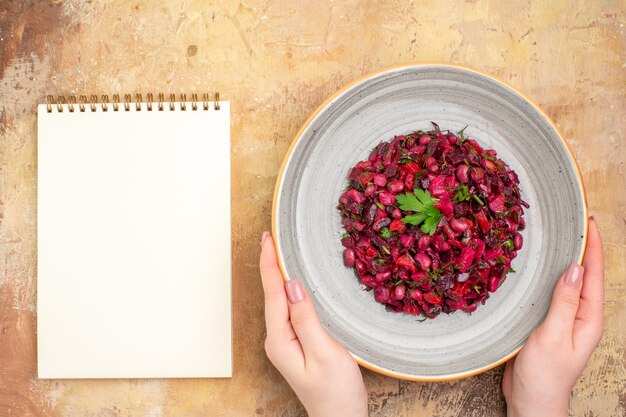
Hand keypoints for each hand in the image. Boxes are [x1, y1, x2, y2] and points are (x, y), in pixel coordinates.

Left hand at [260, 232, 367, 416]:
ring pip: (278, 301)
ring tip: (276, 252)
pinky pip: (288, 310)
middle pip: (271, 294)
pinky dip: (288, 290)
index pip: (272, 293)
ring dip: (277, 275)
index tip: (267, 239)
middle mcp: (276, 339)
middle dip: (269, 265)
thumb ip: (305, 318)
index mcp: (280, 339)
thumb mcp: (325, 352)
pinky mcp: (295, 343)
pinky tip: (291, 282)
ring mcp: (284, 342)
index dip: (269, 264)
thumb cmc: (336, 391)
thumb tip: (292, 285)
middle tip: (269, 237)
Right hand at [502, 218, 603, 416]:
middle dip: (582, 248)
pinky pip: (550, 294)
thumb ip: (565, 302)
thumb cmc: (545, 374)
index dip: (593, 247)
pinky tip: (537, 269)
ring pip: (566, 283)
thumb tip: (575, 269)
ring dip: (563, 260)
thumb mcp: (554, 335)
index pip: (594, 275)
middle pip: (584, 275)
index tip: (588, 221)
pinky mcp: (547, 323)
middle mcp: (580, 316)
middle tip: (573, 222)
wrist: (531, 402)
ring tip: (557, 238)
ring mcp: (564, 319)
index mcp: (589, 318)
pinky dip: (547, 277)